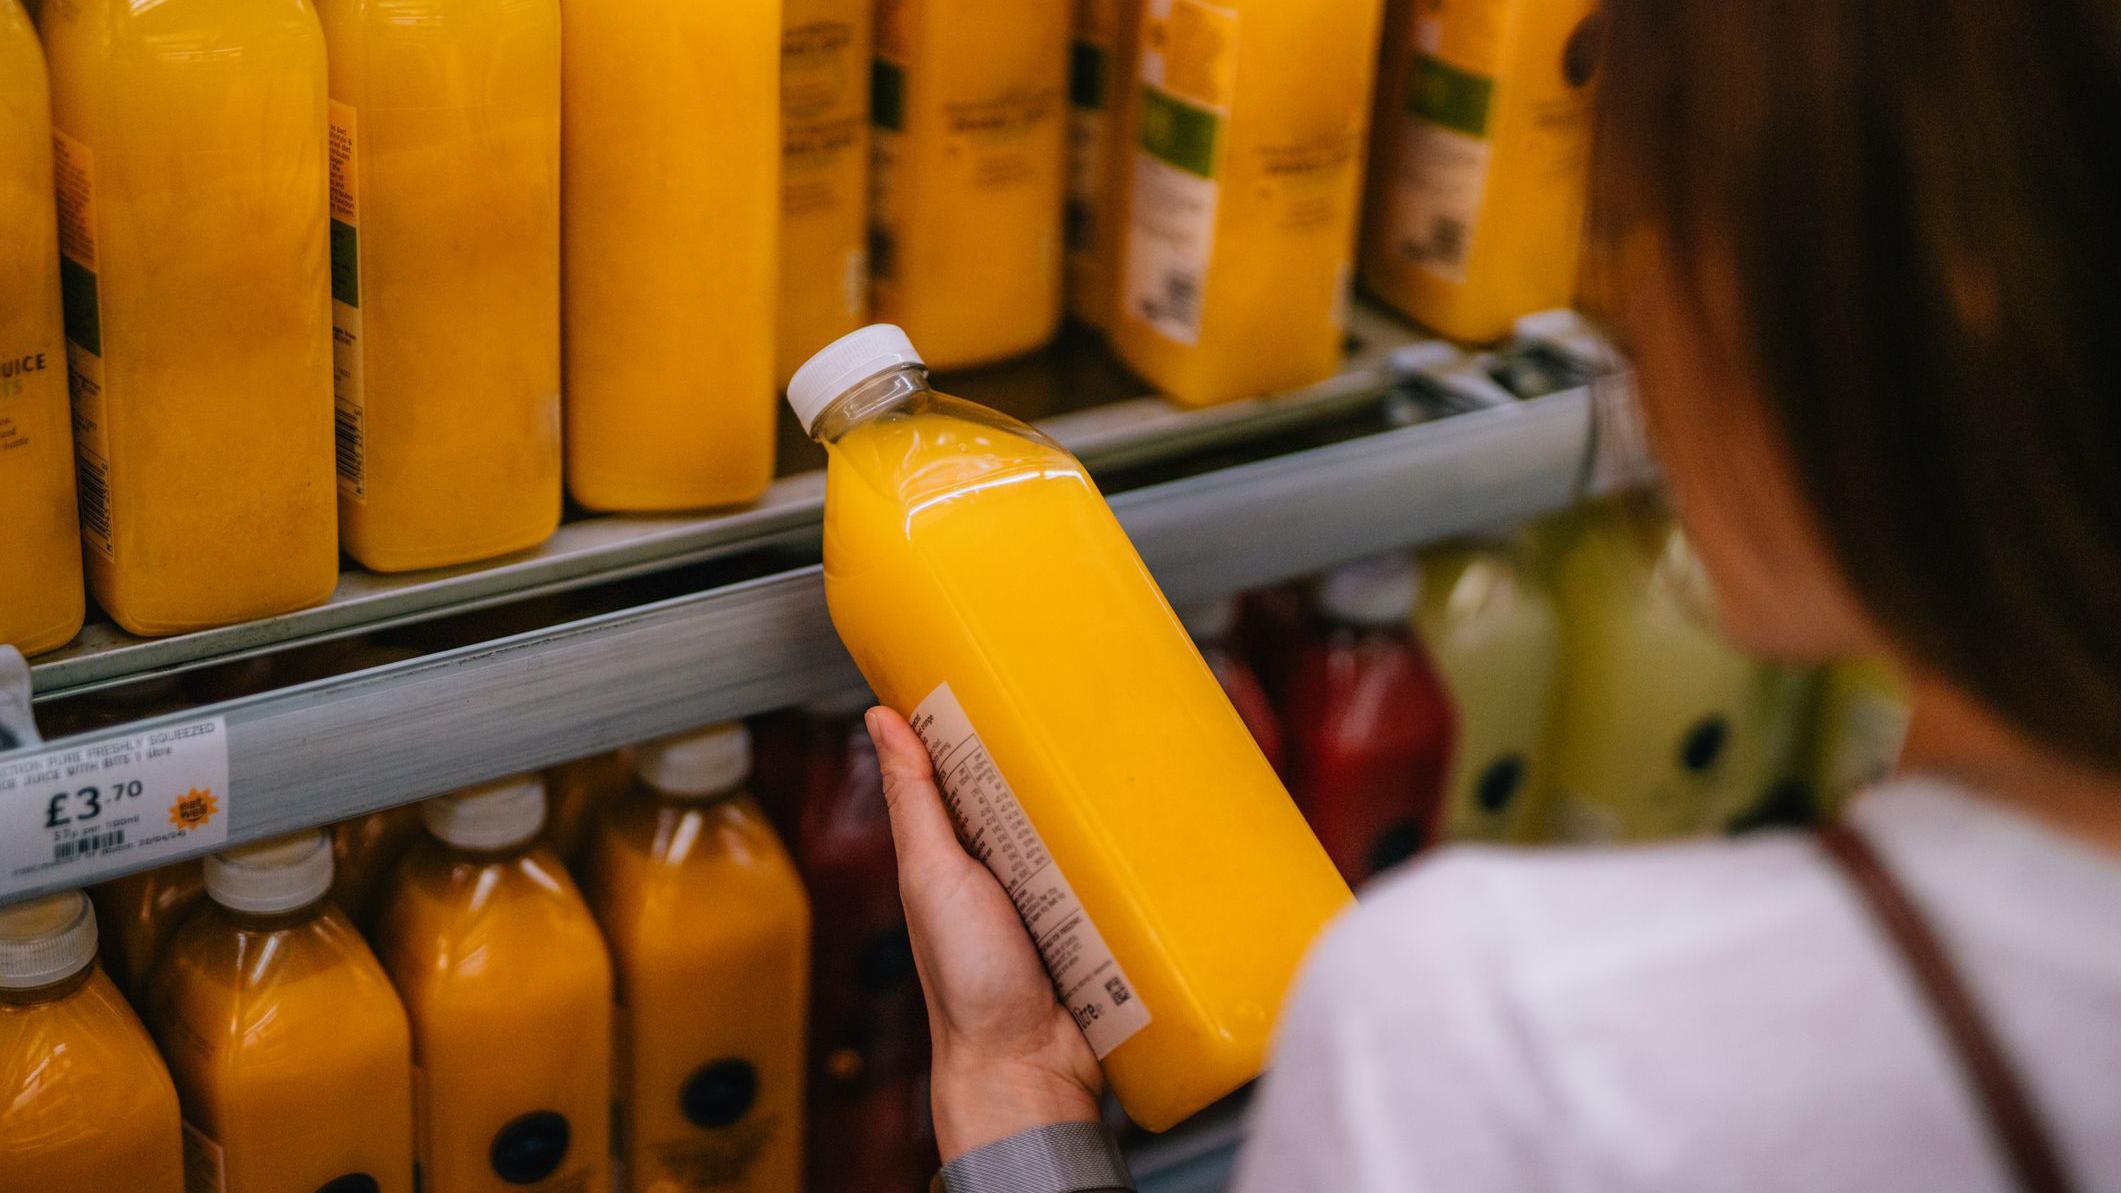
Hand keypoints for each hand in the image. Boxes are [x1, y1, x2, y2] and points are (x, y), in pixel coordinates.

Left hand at [865, 706, 1104, 1159]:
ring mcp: (1058, 891)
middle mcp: (1007, 865)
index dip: (986, 719)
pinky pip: (1121, 871)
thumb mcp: (932, 874)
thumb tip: (880, 719)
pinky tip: (1158, 820)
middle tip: (1090, 702)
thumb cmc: (965, 982)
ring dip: (1106, 800)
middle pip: (1037, 790)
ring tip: (1134, 750)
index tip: (1008, 665)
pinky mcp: (1101, 918)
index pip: (972, 766)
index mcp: (959, 849)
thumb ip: (914, 800)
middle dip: (1061, 754)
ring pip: (1084, 824)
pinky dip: (1136, 850)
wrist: (1027, 1065)